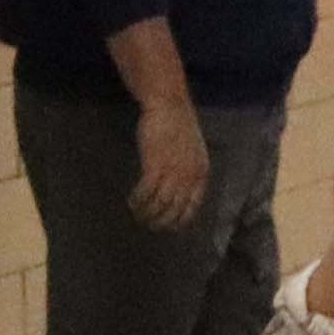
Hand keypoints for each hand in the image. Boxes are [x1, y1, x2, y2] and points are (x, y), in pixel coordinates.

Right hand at [128, 102, 211, 230]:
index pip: (193, 206)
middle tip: (150, 226)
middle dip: (161, 222)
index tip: (171, 228)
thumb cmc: (179, 126)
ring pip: (159, 203)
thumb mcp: (193, 151)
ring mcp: (172, 171)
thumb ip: (190, 170)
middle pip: (175, 209)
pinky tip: (133, 202)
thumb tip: (180, 190)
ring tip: (138, 215)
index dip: (181, 220)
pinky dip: (138, 200)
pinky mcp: (154, 164)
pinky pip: (145, 191)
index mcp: (201, 173)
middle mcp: (189, 176)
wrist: (169, 105)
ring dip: (147, 213)